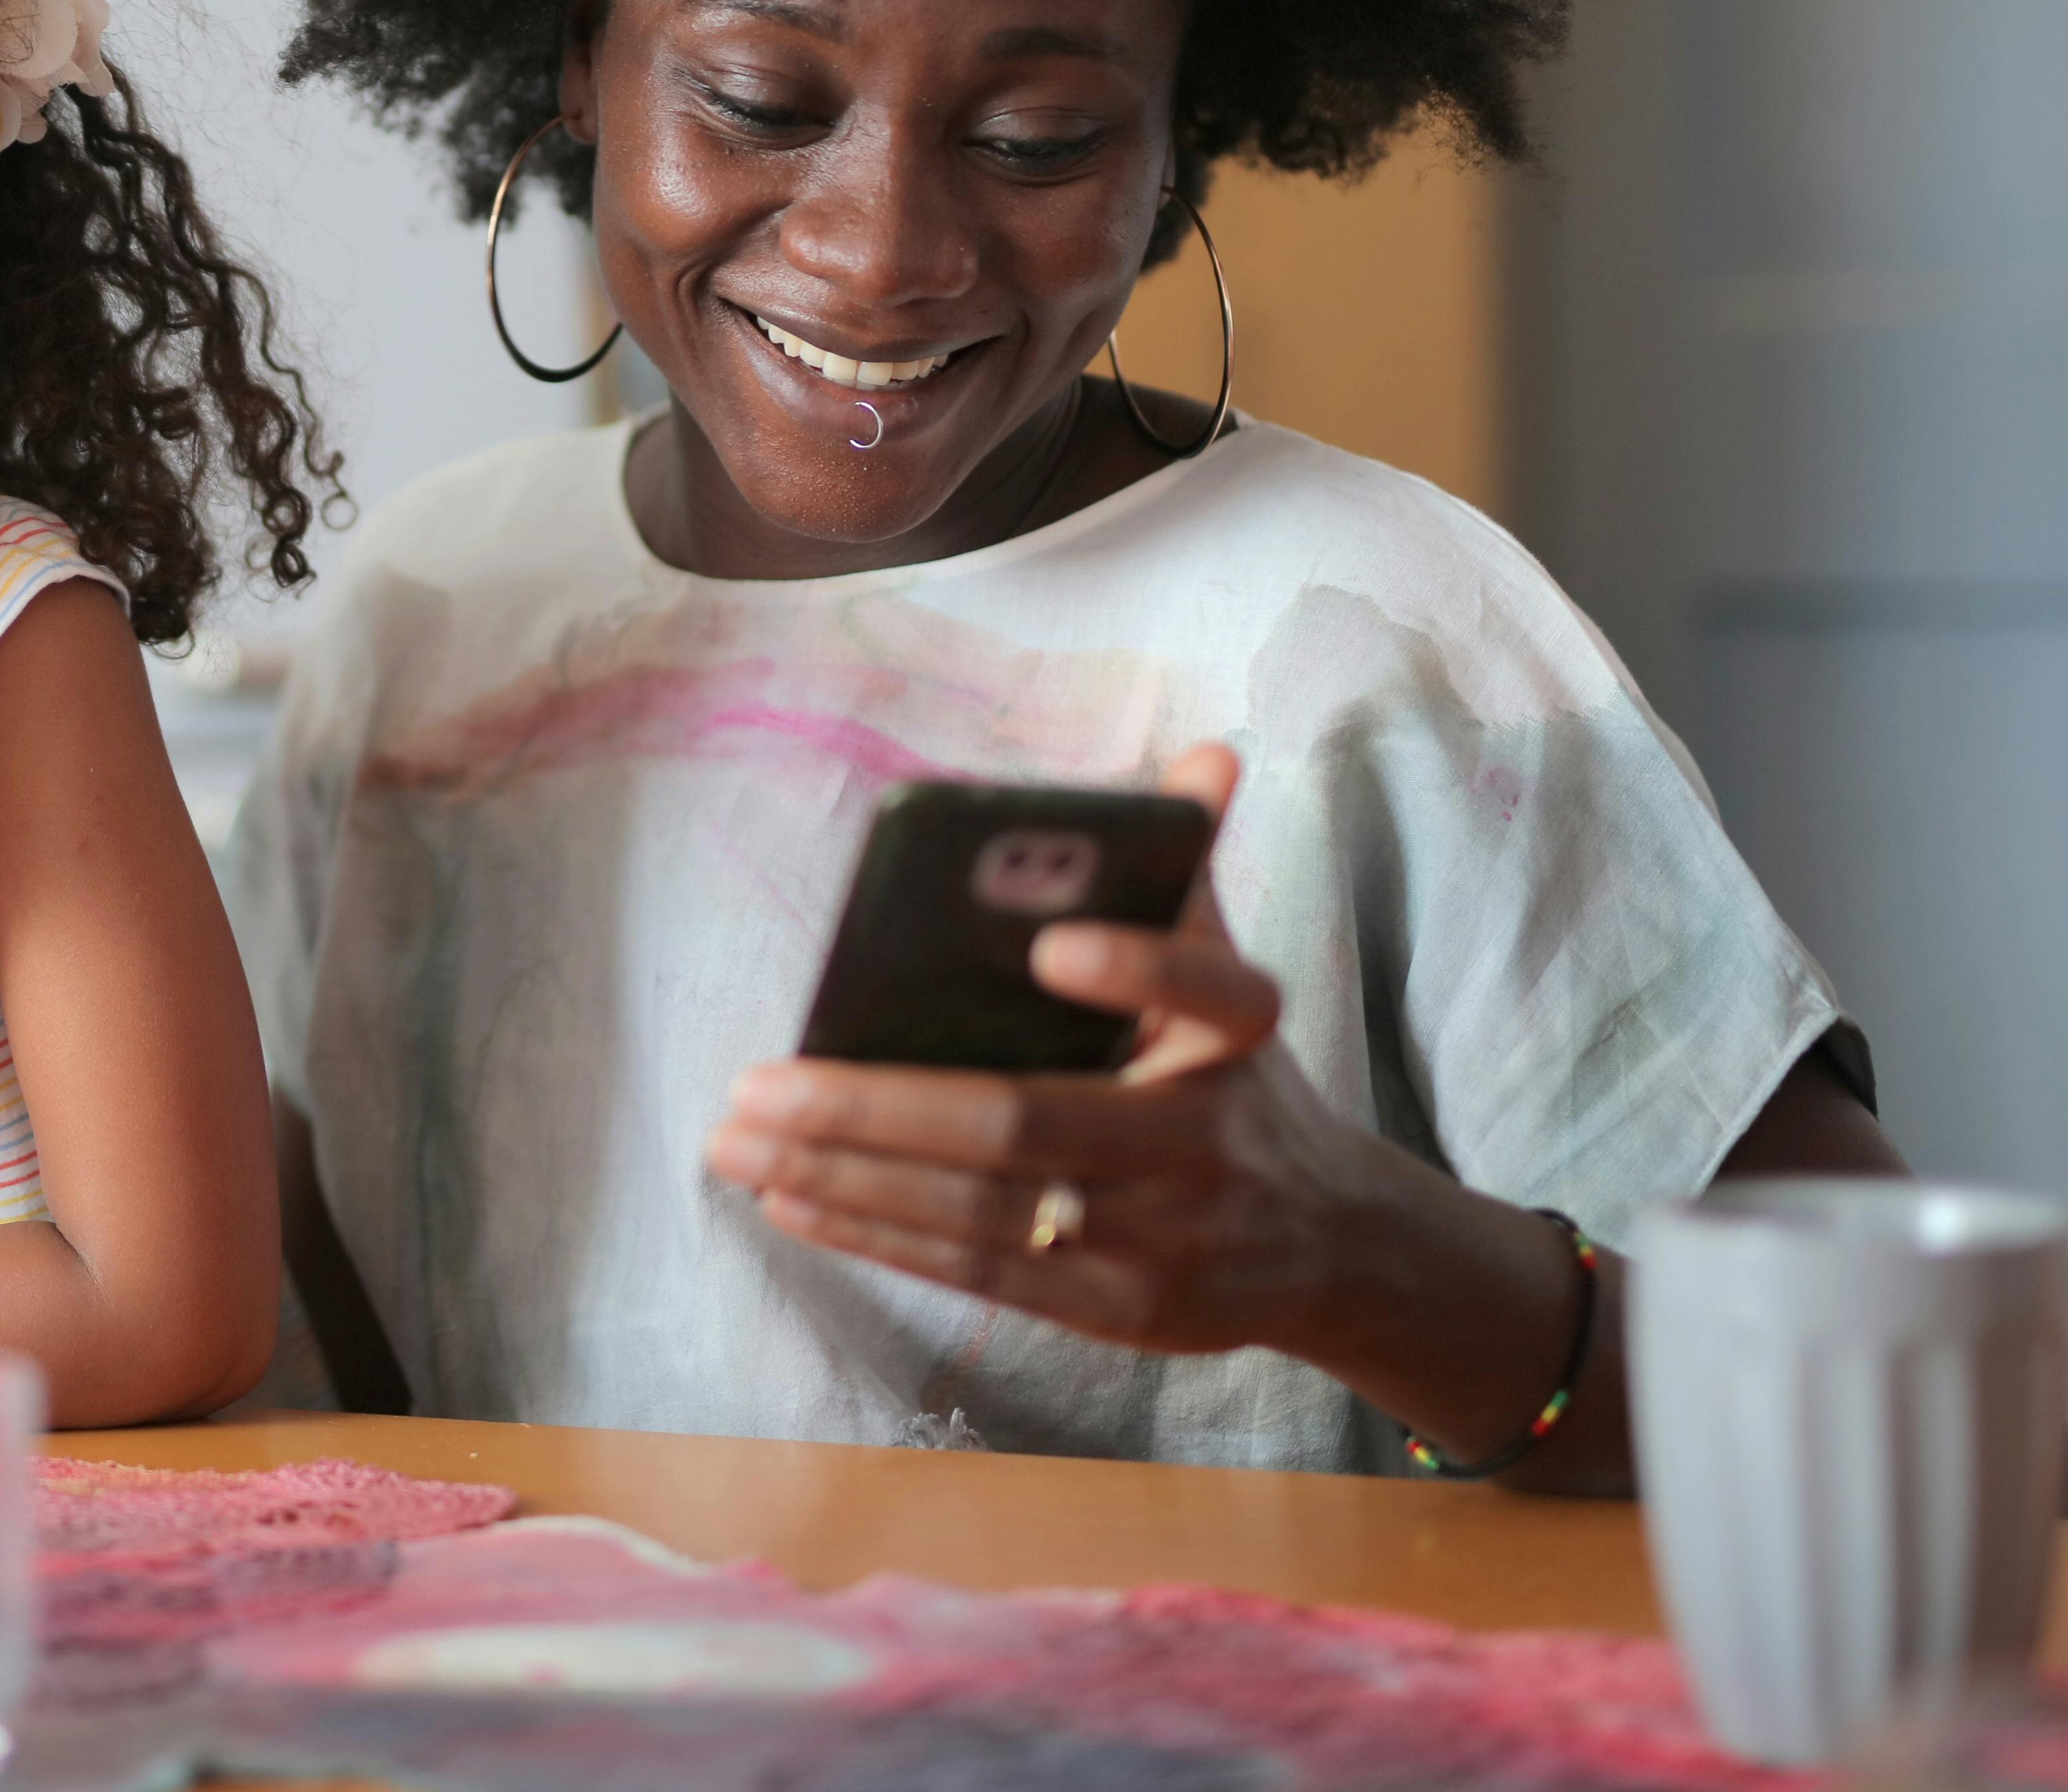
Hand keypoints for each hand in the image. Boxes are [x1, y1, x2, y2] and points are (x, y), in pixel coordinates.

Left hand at [701, 745, 1391, 1353]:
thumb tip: (1203, 757)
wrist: (1330, 1247)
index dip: (1136, 964)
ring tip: (737, 1141)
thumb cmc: (1237, 1082)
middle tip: (755, 1083)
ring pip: (980, 1207)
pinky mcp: (1120, 1310)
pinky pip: (979, 1271)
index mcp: (1242, 1038)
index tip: (1052, 945)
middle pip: (1025, 1120)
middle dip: (875, 1106)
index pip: (1208, 989)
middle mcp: (1203, 1141)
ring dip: (844, 1174)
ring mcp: (1161, 1237)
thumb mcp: (1234, 986)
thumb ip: (1187, 879)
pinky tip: (791, 1199)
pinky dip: (877, 1233)